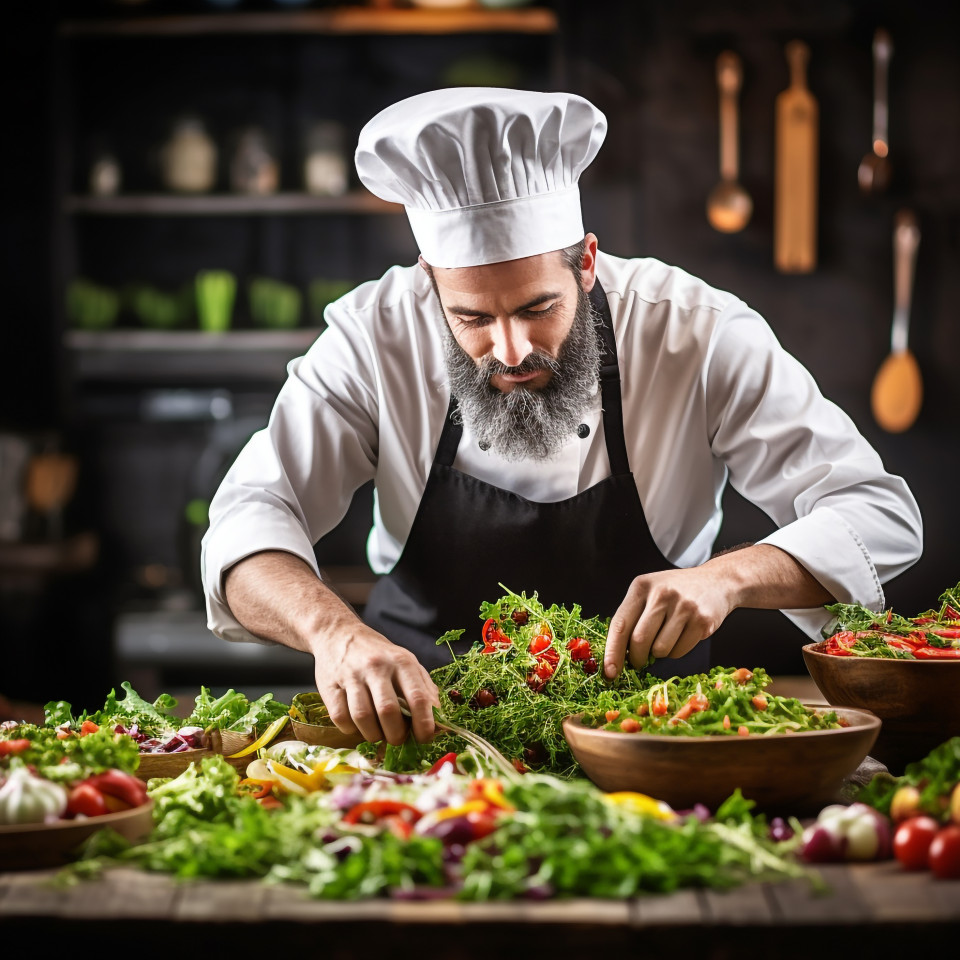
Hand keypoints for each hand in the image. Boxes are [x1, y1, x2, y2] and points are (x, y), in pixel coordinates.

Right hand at [315, 621, 440, 745]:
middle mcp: (377, 667)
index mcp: (402, 662)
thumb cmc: (379, 655)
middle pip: (388, 712)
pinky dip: (350, 729)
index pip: (418, 698)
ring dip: (373, 735)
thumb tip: (439, 723)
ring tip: (378, 734)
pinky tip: (357, 725)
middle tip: (397, 739)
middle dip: (396, 735)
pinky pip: (341, 718)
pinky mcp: (329, 685)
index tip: (424, 739)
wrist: (339, 634)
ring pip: (363, 717)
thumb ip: (424, 690)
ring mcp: (352, 676)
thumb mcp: (406, 663)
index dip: (424, 725)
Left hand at [603, 566, 736, 678]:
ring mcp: (683, 606)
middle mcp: (661, 594)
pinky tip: (682, 636)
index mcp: (641, 587)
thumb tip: (617, 656)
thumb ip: (634, 617)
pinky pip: (680, 651)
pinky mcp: (702, 620)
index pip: (620, 624)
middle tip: (639, 661)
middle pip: (639, 640)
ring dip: (659, 654)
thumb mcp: (650, 593)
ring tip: (666, 639)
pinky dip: (676, 652)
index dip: (612, 652)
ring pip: (660, 649)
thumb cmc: (676, 591)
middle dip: (636, 658)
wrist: (716, 581)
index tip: (609, 672)